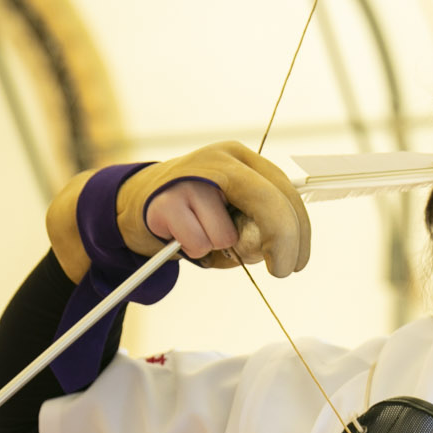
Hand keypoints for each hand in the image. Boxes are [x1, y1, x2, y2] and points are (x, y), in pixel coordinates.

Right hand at [119, 142, 310, 276]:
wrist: (133, 202)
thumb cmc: (196, 212)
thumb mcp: (234, 209)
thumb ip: (259, 223)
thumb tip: (271, 248)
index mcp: (244, 160)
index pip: (286, 193)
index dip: (299, 231)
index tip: (298, 261)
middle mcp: (221, 160)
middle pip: (269, 204)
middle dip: (282, 244)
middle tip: (281, 271)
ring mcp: (192, 177)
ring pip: (229, 234)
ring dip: (219, 248)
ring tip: (201, 236)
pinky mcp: (166, 201)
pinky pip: (199, 244)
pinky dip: (195, 250)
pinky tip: (181, 236)